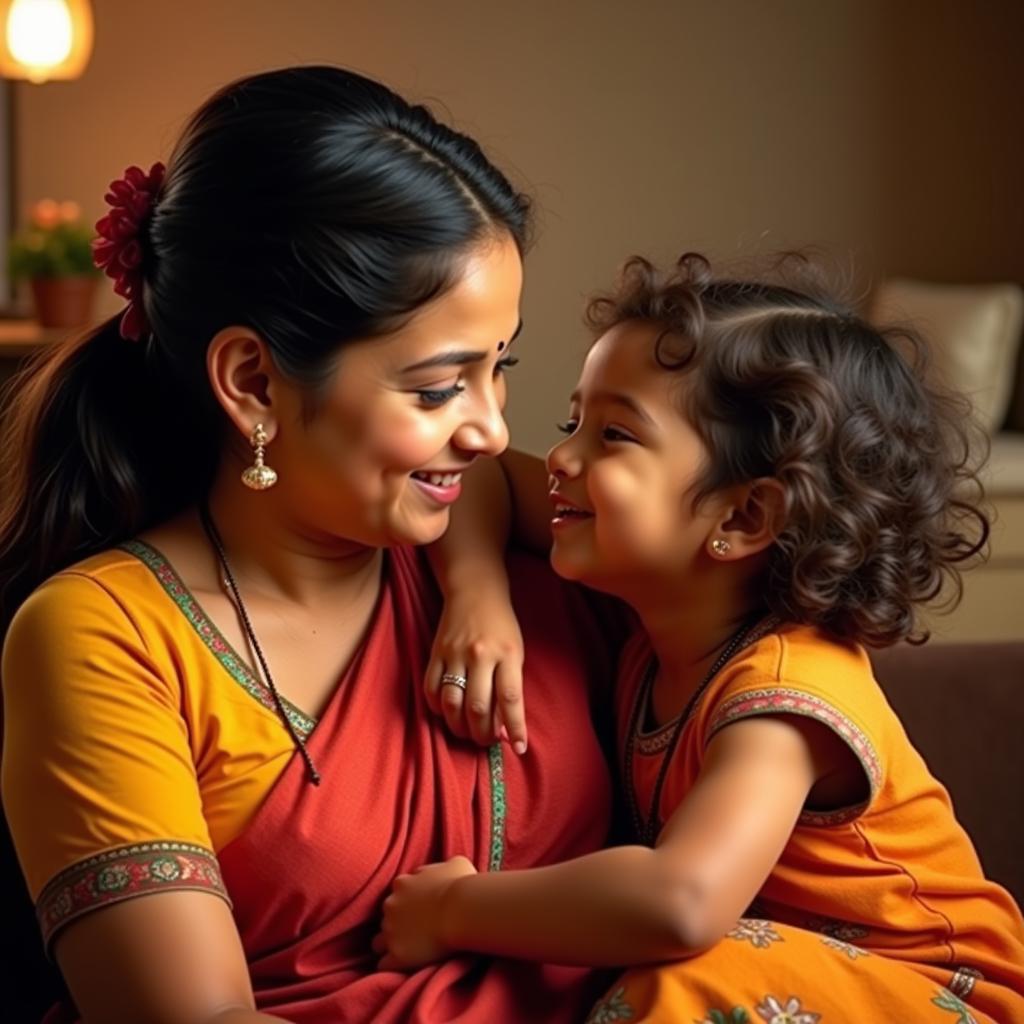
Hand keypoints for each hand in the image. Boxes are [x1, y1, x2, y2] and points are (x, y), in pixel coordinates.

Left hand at [373, 856, 477, 970]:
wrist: (461, 910)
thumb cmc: (461, 886)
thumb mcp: (456, 864)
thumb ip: (442, 867)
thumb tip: (444, 871)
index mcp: (402, 884)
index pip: (396, 896)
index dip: (407, 905)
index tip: (420, 913)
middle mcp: (391, 905)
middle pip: (386, 918)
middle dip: (398, 925)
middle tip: (417, 932)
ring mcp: (391, 930)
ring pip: (379, 942)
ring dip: (391, 946)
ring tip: (409, 952)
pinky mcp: (396, 954)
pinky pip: (384, 965)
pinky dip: (393, 966)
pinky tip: (405, 967)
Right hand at [424, 588, 526, 752]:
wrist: (475, 591)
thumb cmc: (501, 625)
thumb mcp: (516, 651)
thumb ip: (510, 685)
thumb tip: (503, 726)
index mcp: (507, 653)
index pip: (511, 698)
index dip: (515, 727)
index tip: (519, 748)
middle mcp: (481, 655)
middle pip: (478, 706)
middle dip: (483, 733)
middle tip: (486, 740)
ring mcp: (455, 654)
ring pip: (452, 703)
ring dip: (459, 727)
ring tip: (467, 732)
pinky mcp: (435, 653)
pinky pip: (431, 689)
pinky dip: (438, 709)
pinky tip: (447, 714)